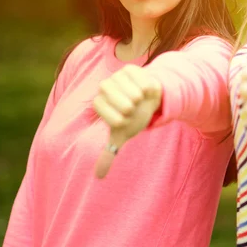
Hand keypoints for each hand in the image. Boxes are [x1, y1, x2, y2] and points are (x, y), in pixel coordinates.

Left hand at [93, 64, 161, 178]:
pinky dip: (148, 90)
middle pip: (117, 99)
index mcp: (99, 102)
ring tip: (140, 100)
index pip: (102, 108)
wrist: (148, 100)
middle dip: (129, 107)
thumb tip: (99, 177)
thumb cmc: (133, 118)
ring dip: (140, 99)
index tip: (124, 120)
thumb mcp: (122, 136)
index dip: (117, 118)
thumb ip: (108, 154)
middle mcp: (105, 87)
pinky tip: (146, 92)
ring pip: (132, 91)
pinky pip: (143, 82)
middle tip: (134, 109)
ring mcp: (117, 76)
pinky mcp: (131, 69)